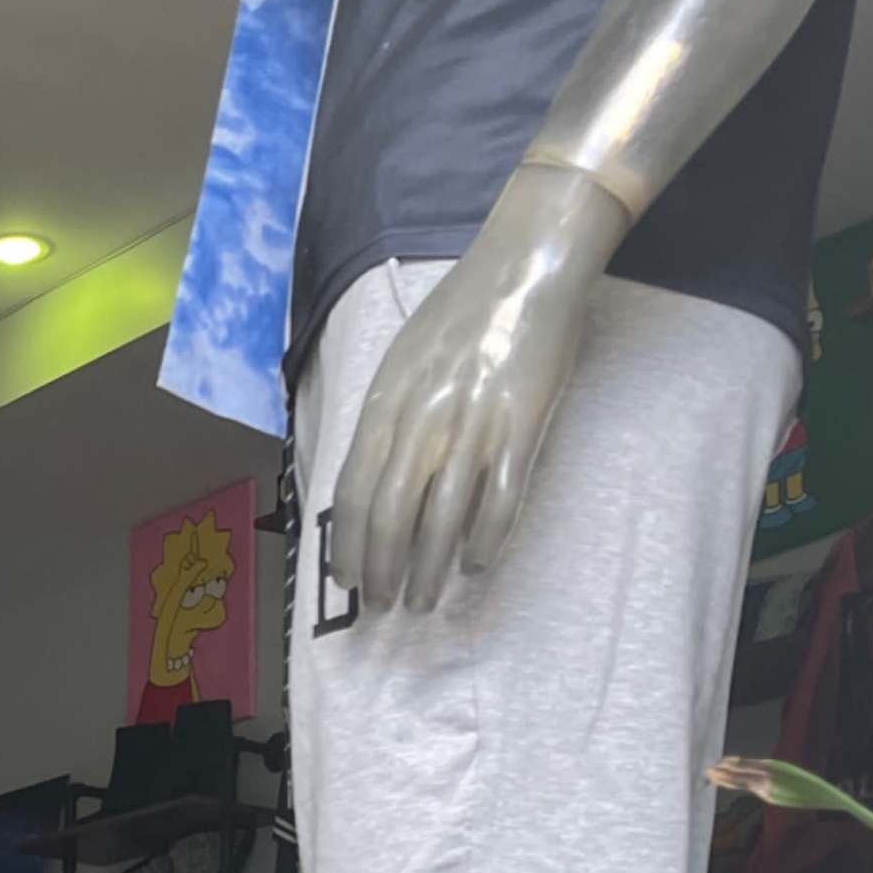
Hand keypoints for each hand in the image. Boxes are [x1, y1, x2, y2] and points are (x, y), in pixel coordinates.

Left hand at [331, 165, 630, 611]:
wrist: (526, 267)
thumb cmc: (461, 312)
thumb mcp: (402, 358)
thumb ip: (386, 416)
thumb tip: (371, 475)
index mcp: (387, 402)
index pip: (354, 492)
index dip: (348, 544)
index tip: (347, 578)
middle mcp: (424, 421)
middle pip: (391, 517)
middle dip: (382, 570)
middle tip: (384, 604)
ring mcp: (474, 428)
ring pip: (441, 520)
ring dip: (427, 570)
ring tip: (422, 600)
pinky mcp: (522, 429)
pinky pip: (500, 502)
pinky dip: (485, 543)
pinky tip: (477, 566)